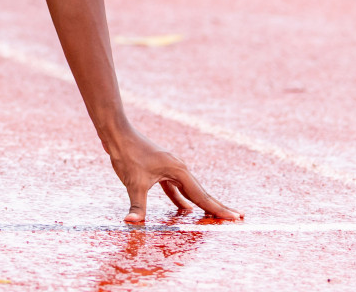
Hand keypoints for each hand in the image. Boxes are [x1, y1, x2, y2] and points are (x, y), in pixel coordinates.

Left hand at [105, 127, 239, 223]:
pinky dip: (181, 199)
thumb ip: (137, 205)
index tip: (235, 217)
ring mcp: (171, 168)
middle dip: (217, 206)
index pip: (202, 196)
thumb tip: (131, 222)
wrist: (118, 133)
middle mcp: (179, 169)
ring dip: (201, 203)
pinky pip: (176, 188)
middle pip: (201, 193)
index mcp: (179, 171)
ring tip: (215, 215)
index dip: (218, 209)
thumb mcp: (133, 183)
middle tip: (237, 217)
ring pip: (190, 190)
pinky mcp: (161, 169)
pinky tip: (185, 209)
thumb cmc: (127, 155)